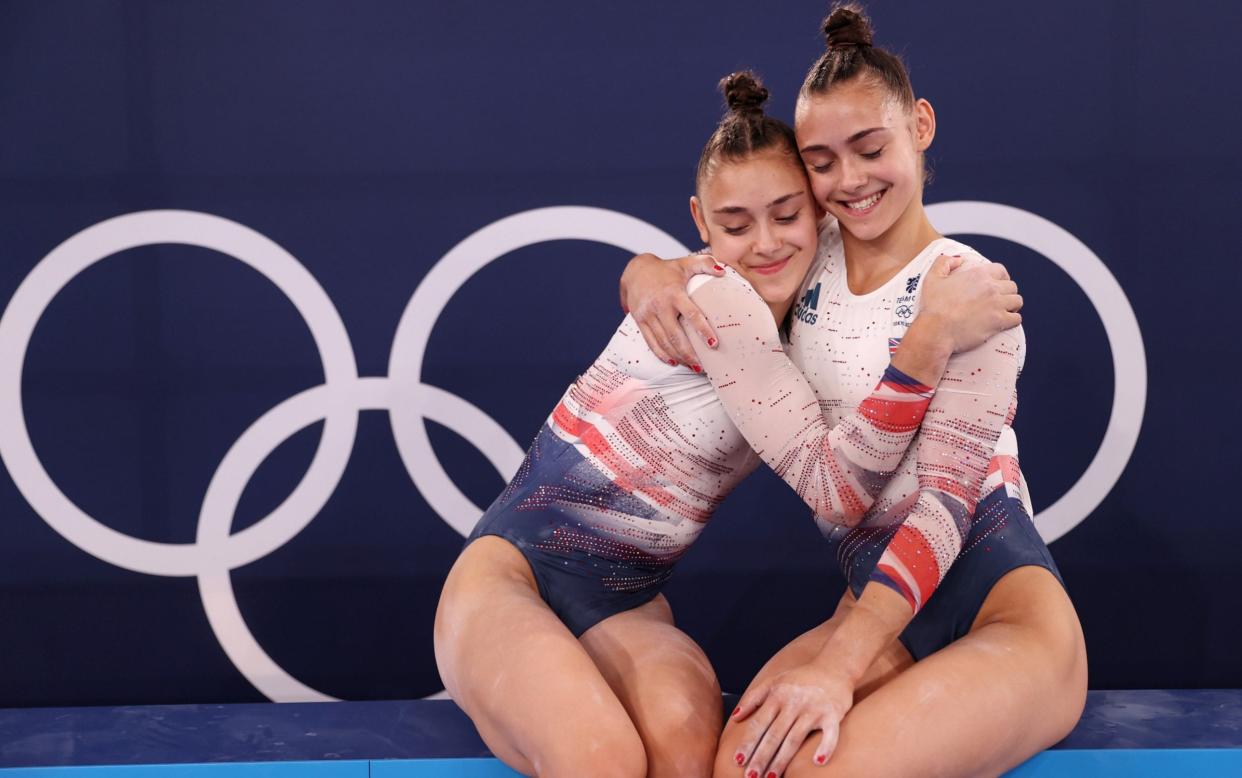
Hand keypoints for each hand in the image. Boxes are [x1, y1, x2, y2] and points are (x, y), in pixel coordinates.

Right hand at [619, 252, 723, 365]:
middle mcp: (659, 305)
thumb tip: (722, 270)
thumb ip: (704, 263)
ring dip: (679, 357)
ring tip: (693, 366)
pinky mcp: (640, 322)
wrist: (635, 271)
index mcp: (673, 293)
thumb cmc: (665, 269)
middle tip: (703, 365)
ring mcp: (648, 315)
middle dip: (690, 353)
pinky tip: (674, 362)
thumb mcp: (685, 263)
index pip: (691, 314)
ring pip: (663, 342)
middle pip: (675, 336)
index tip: (713, 344)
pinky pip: (651, 343)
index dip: (703, 330)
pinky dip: (662, 355)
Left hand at [732, 663, 854, 775]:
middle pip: (774, 734)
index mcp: (777, 695)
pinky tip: (817, 762)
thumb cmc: (801, 678)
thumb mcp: (774, 681)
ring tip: (771, 776)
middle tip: (751, 776)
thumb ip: (753, 698)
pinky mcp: (833, 714)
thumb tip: (735, 718)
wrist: (834, 666)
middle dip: (761, 757)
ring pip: (795, 738)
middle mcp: (794, 703)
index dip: (748, 743)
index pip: (759, 723)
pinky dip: (825, 747)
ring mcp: (814, 709)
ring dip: (782, 760)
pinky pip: (830, 734)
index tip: (738, 761)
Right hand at [919, 254, 1021, 352]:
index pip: (1001, 270)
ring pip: (1017, 301)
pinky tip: (1005, 323)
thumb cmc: (933, 307)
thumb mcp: (932, 278)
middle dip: (1007, 293)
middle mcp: (991, 287)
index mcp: (977, 274)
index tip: (999, 284)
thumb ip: (944, 262)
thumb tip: (958, 259)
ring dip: (1012, 306)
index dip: (1001, 277)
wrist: (936, 330)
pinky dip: (1012, 320)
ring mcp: (997, 304)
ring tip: (1005, 311)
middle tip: (1000, 300)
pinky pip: (1017, 319)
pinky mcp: (999, 321)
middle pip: (1012, 286)